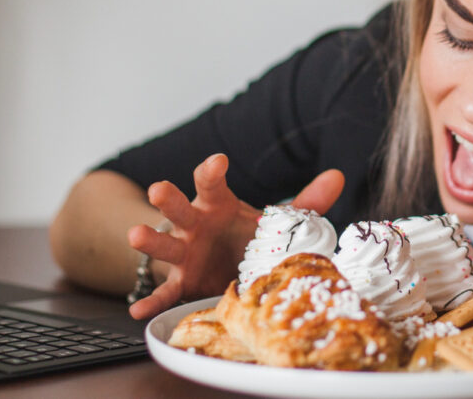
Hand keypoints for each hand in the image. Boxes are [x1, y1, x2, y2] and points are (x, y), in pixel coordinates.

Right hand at [125, 153, 344, 318]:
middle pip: (179, 208)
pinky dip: (151, 301)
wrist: (220, 262)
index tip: (218, 161)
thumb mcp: (276, 220)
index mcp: (218, 205)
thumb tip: (338, 176)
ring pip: (164, 244)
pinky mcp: (181, 282)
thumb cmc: (244, 235)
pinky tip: (137, 310)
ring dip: (150, 240)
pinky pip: (165, 292)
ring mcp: (184, 253)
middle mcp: (195, 225)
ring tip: (135, 235)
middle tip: (158, 188)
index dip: (212, 171)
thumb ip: (306, 202)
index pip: (212, 183)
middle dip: (168, 198)